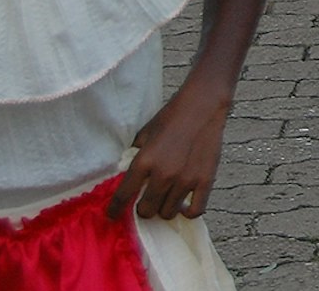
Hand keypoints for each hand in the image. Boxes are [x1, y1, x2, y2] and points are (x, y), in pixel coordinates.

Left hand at [108, 81, 230, 220]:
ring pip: (168, 212)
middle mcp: (164, 175)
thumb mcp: (145, 134)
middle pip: (147, 211)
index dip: (114, 209)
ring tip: (166, 199)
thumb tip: (127, 176)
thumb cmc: (171, 116)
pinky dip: (187, 212)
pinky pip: (195, 210)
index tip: (113, 214)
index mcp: (144, 162)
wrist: (203, 105)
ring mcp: (186, 179)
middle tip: (147, 201)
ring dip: (164, 208)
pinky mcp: (206, 180)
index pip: (123, 197)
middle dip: (143, 208)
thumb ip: (135, 157)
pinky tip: (184, 206)